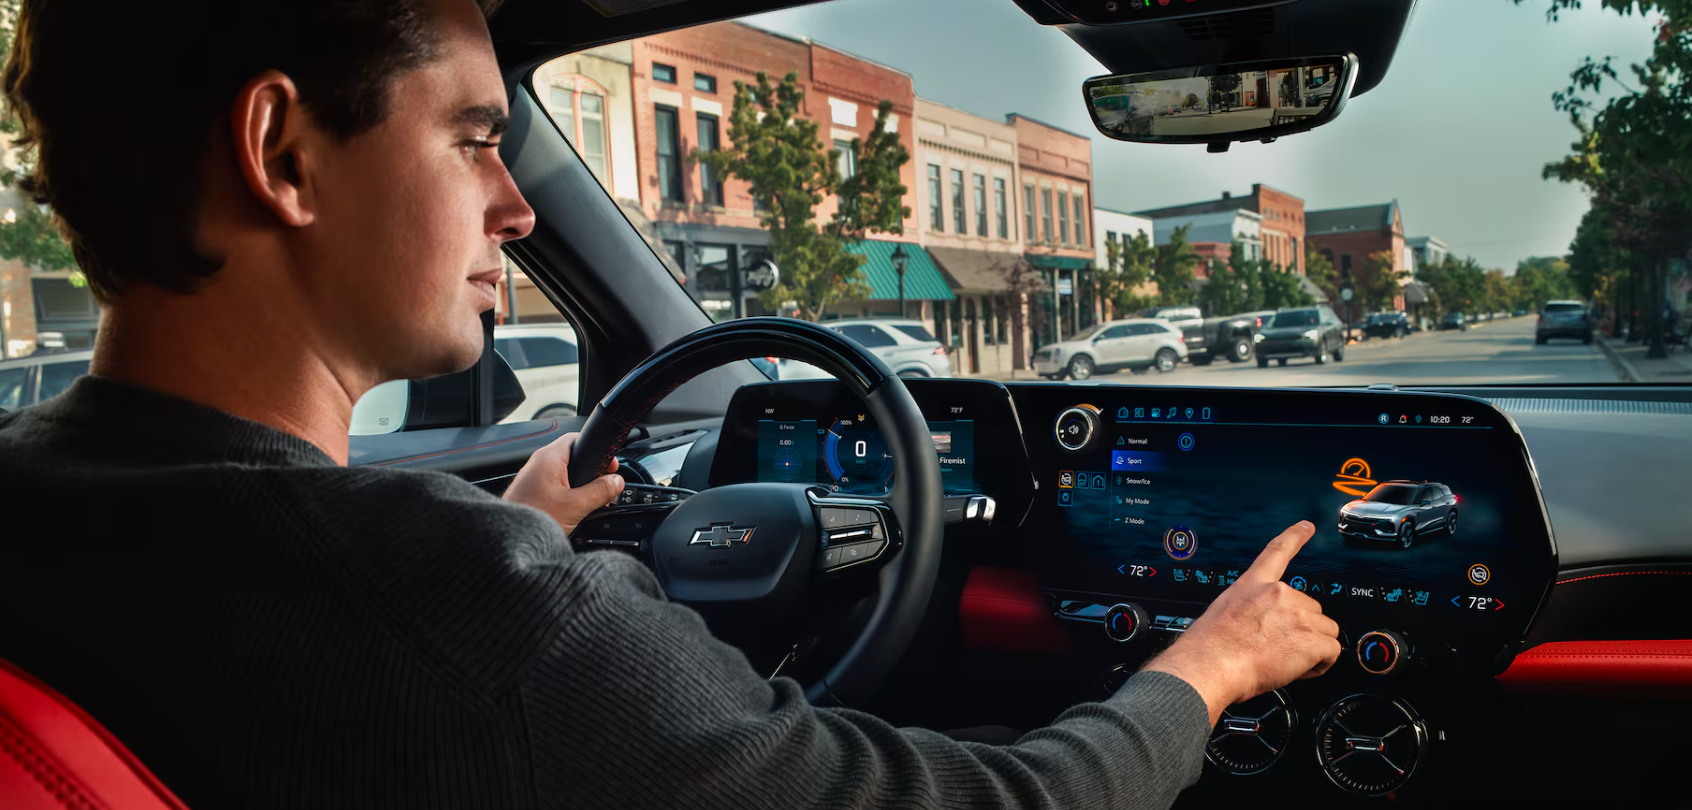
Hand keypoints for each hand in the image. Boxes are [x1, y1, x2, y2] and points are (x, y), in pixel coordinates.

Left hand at [503, 432, 623, 536]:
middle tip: (606, 487)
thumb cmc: (531, 518)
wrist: (506, 541)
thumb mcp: (575, 506)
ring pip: (566, 475)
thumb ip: (600, 491)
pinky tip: (577, 512)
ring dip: (582, 487)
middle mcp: (540, 464)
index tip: (611, 465)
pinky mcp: (533, 494)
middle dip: (593, 473)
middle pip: (574, 458)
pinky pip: (557, 488)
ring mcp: (535, 479)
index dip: (598, 450)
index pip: (577, 439)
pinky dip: (570, 496)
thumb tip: (616, 482)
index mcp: (549, 458)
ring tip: (593, 502)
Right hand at [1142, 521, 1340, 726]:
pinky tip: (1301, 669)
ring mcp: (1297, 614)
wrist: (1211, 665)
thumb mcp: (1223, 613)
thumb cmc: (1209, 648)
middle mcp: (1278, 593)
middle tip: (1278, 648)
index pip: (1277, 552)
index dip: (1294, 537)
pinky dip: (1321, 664)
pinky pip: (1332, 651)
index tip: (1306, 526)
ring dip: (1313, 646)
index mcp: (1253, 584)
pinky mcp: (1312, 639)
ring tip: (1285, 661)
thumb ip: (1250, 611)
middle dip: (1302, 628)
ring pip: (1325, 630)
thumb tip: (1263, 626)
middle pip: (1310, 607)